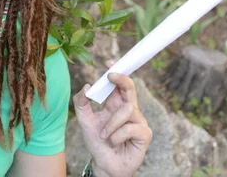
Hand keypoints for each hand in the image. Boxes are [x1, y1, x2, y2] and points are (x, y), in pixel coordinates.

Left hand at [73, 60, 151, 176]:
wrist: (104, 164)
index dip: (117, 71)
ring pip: (127, 110)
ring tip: (104, 135)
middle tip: (110, 76)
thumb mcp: (84, 121)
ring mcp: (139, 121)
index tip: (109, 62)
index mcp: (116, 104)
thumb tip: (87, 87)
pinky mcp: (145, 134)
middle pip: (130, 88)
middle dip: (122, 79)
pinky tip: (114, 143)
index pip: (119, 83)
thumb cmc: (97, 142)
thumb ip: (81, 103)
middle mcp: (129, 109)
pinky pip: (131, 127)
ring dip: (111, 124)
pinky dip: (117, 135)